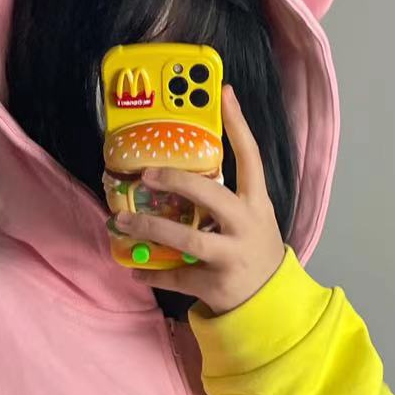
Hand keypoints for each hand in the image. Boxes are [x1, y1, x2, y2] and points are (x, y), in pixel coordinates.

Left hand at [115, 84, 285, 315]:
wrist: (271, 300)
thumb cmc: (254, 250)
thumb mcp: (253, 218)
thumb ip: (226, 197)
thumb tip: (182, 173)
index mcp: (255, 204)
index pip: (250, 158)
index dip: (238, 124)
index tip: (224, 93)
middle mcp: (244, 226)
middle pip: (210, 196)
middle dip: (176, 181)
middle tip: (147, 173)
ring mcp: (231, 256)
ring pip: (187, 239)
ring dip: (151, 229)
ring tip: (123, 222)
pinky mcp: (216, 284)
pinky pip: (177, 276)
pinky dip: (153, 273)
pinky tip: (136, 269)